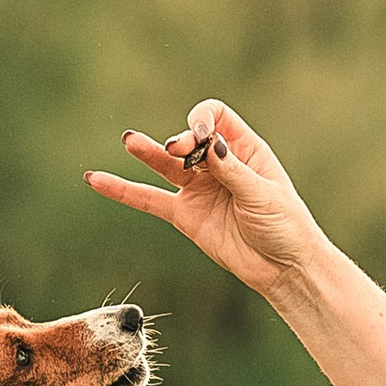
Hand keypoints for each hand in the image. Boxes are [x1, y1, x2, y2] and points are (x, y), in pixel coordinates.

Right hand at [85, 100, 326, 295]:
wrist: (282, 268)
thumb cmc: (286, 226)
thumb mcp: (264, 194)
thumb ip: (233, 170)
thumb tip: (209, 143)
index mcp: (244, 149)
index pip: (216, 118)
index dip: (203, 120)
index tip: (200, 137)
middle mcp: (218, 164)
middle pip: (189, 139)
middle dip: (181, 141)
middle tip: (176, 150)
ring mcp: (200, 188)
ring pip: (166, 165)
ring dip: (148, 152)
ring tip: (129, 140)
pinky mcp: (185, 215)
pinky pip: (149, 199)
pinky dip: (123, 190)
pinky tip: (99, 180)